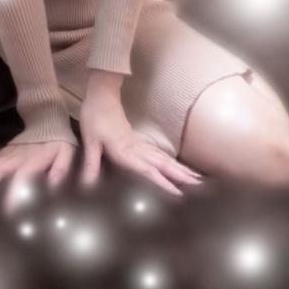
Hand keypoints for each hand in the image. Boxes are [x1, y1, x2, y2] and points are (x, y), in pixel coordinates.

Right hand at [0, 139, 75, 213]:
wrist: (46, 118)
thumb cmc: (58, 141)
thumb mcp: (66, 152)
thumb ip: (61, 167)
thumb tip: (55, 184)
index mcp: (32, 159)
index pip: (21, 177)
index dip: (15, 194)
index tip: (7, 214)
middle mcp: (14, 157)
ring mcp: (5, 154)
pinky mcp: (0, 152)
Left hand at [79, 74, 202, 196]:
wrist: (101, 93)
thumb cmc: (94, 116)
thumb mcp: (90, 140)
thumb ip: (91, 164)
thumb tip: (87, 186)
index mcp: (125, 150)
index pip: (147, 170)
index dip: (163, 183)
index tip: (179, 195)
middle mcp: (136, 148)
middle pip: (163, 164)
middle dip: (181, 177)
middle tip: (201, 188)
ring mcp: (139, 143)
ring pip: (164, 158)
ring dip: (181, 169)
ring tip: (198, 180)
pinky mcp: (138, 140)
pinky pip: (158, 153)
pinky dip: (170, 162)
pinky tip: (177, 167)